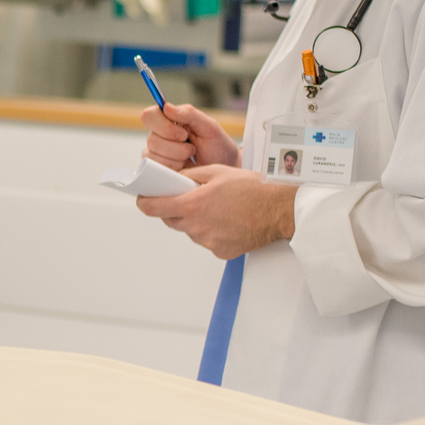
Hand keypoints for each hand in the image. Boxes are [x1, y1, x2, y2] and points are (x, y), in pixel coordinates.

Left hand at [136, 165, 295, 259]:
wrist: (280, 210)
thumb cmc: (253, 188)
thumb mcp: (218, 172)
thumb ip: (190, 176)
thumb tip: (174, 179)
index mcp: (191, 205)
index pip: (152, 208)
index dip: (144, 202)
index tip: (144, 198)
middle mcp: (196, 227)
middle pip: (171, 220)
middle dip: (175, 209)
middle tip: (189, 198)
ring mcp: (208, 242)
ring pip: (190, 231)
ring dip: (195, 221)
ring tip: (217, 209)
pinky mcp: (220, 252)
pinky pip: (207, 241)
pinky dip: (212, 232)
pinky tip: (228, 221)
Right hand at [141, 103, 239, 171]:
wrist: (221, 171)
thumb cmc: (217, 147)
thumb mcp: (209, 127)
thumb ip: (189, 114)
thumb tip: (166, 107)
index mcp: (169, 120)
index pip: (149, 116)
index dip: (163, 126)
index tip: (184, 134)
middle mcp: (159, 135)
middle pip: (152, 139)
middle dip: (176, 147)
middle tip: (192, 149)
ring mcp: (156, 152)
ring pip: (154, 155)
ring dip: (177, 158)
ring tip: (190, 158)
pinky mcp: (156, 168)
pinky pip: (156, 168)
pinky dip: (174, 168)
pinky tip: (184, 167)